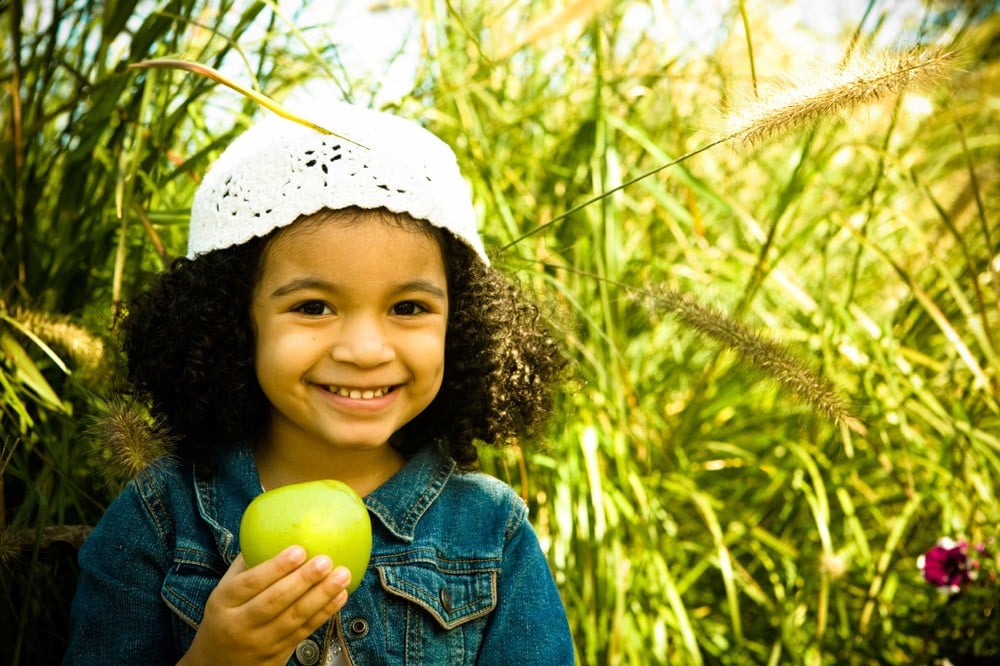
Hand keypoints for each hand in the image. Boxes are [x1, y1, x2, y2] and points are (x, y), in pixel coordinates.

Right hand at [178, 546, 349, 665]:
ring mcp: (261, 642)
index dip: (275, 567)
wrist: (217, 664)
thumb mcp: (225, 589)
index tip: (299, 549)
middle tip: (326, 560)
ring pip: (294, 619)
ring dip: (321, 596)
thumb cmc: (226, 615)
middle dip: (303, 581)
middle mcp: (241, 624)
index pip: (250, 583)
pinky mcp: (278, 654)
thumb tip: (273, 527)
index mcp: (224, 602)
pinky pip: (305, 631)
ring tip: (342, 575)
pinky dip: (324, 613)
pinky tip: (340, 596)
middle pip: (274, 602)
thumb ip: (247, 563)